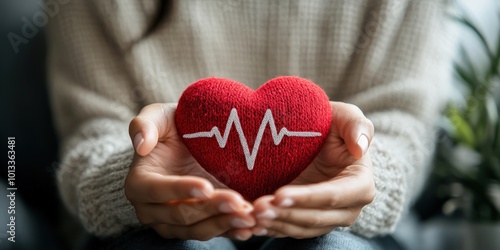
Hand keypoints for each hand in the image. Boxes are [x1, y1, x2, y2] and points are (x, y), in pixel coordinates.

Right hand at [125, 103, 255, 240]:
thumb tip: (141, 145)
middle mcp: (151, 210)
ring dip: (224, 224)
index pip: (158, 191)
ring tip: (249, 216)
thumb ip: (144, 124)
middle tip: (237, 201)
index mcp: (138, 184)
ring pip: (198, 229)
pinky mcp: (195, 227)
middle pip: (181, 215)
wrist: (188, 142)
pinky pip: (213, 234)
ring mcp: (173, 224)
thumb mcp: (158, 116)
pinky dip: (232, 231)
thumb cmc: (172, 127)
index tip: (206, 186)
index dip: (182, 191)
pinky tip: (251, 226)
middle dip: (211, 209)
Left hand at [252, 102, 374, 237]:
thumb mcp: (347, 117)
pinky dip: (271, 229)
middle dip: (285, 214)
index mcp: (360, 185)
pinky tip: (252, 225)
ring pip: (300, 229)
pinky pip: (290, 232)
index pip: (332, 196)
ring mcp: (328, 219)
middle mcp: (348, 209)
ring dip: (275, 224)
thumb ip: (357, 126)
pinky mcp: (308, 223)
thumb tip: (360, 147)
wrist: (322, 141)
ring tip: (251, 216)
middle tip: (258, 208)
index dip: (307, 198)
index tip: (280, 194)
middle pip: (314, 218)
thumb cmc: (335, 127)